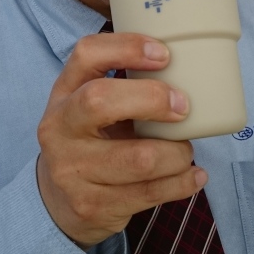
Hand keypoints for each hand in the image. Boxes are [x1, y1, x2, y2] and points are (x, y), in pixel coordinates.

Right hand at [36, 32, 207, 247]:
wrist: (60, 202)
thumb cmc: (91, 140)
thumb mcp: (92, 107)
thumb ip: (125, 86)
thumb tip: (188, 69)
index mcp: (64, 92)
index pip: (86, 54)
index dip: (126, 48)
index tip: (164, 54)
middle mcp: (59, 127)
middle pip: (99, 100)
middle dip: (152, 99)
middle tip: (183, 107)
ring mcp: (71, 170)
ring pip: (138, 158)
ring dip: (177, 153)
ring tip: (185, 150)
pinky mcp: (91, 205)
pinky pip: (149, 193)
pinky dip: (182, 183)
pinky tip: (194, 176)